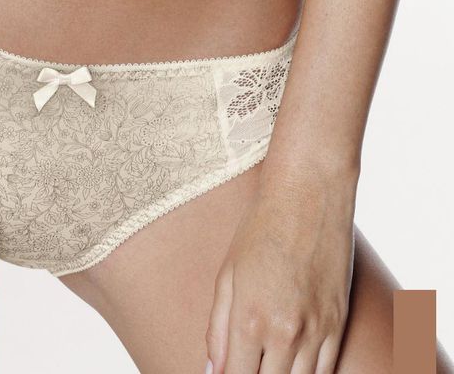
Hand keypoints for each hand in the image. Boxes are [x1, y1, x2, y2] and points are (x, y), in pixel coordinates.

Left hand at [205, 167, 356, 373]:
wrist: (309, 196)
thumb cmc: (258, 231)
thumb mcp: (225, 277)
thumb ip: (217, 329)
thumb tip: (213, 370)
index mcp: (249, 320)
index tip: (224, 373)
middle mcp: (285, 333)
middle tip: (245, 364)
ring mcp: (317, 330)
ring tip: (265, 363)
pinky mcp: (340, 323)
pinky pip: (326, 371)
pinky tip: (292, 366)